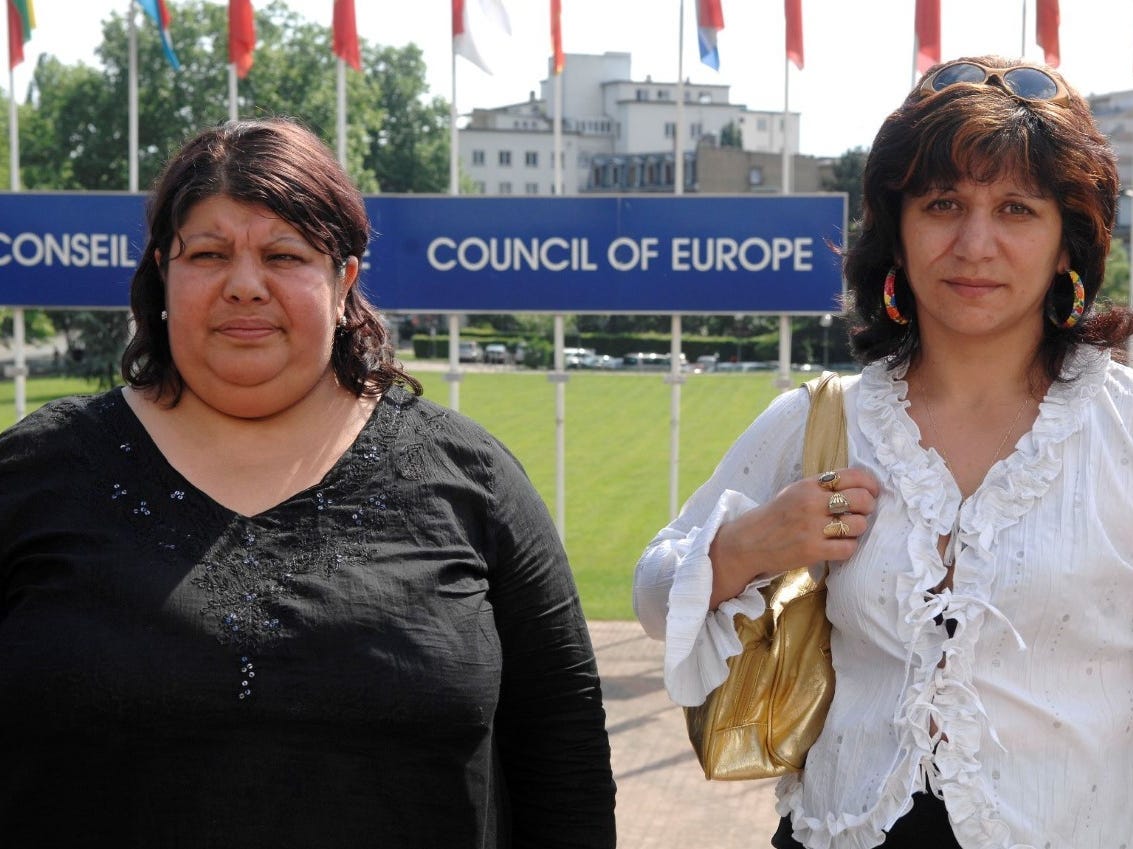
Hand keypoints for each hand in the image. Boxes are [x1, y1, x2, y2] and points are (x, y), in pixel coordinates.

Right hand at [707, 467, 879, 608]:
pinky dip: (848, 548)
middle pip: (861, 499)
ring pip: (858, 524)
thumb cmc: (775, 516)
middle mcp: (811, 503)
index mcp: (808, 485)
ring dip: (858, 529)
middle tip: (862, 513)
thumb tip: (858, 486)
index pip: (852, 476)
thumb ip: (821, 487)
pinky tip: (839, 546)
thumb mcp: (794, 492)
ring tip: (847, 531)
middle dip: (868, 507)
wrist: (748, 542)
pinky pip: (848, 548)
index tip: (872, 492)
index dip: (870, 484)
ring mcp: (812, 527)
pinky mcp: (812, 550)